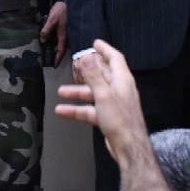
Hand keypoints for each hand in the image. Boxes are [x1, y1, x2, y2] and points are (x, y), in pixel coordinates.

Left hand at [40, 0, 68, 66]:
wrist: (72, 2)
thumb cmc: (62, 10)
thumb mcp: (52, 19)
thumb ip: (46, 30)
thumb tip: (43, 40)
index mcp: (64, 36)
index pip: (61, 51)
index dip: (57, 59)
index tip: (54, 66)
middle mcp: (68, 37)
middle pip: (62, 49)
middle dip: (57, 55)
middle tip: (51, 60)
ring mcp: (69, 33)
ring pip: (64, 44)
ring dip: (58, 48)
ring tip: (51, 51)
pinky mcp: (69, 29)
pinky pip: (64, 39)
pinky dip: (59, 42)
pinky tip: (55, 40)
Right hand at [56, 40, 148, 163]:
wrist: (128, 147)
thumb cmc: (119, 118)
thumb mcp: (103, 94)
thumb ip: (94, 75)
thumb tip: (86, 56)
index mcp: (122, 80)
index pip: (115, 58)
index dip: (105, 49)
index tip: (95, 42)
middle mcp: (119, 89)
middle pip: (102, 75)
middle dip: (87, 71)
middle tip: (74, 65)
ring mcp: (113, 104)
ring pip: (93, 94)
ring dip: (77, 92)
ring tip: (60, 91)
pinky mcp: (108, 118)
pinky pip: (91, 110)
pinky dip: (77, 110)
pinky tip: (62, 111)